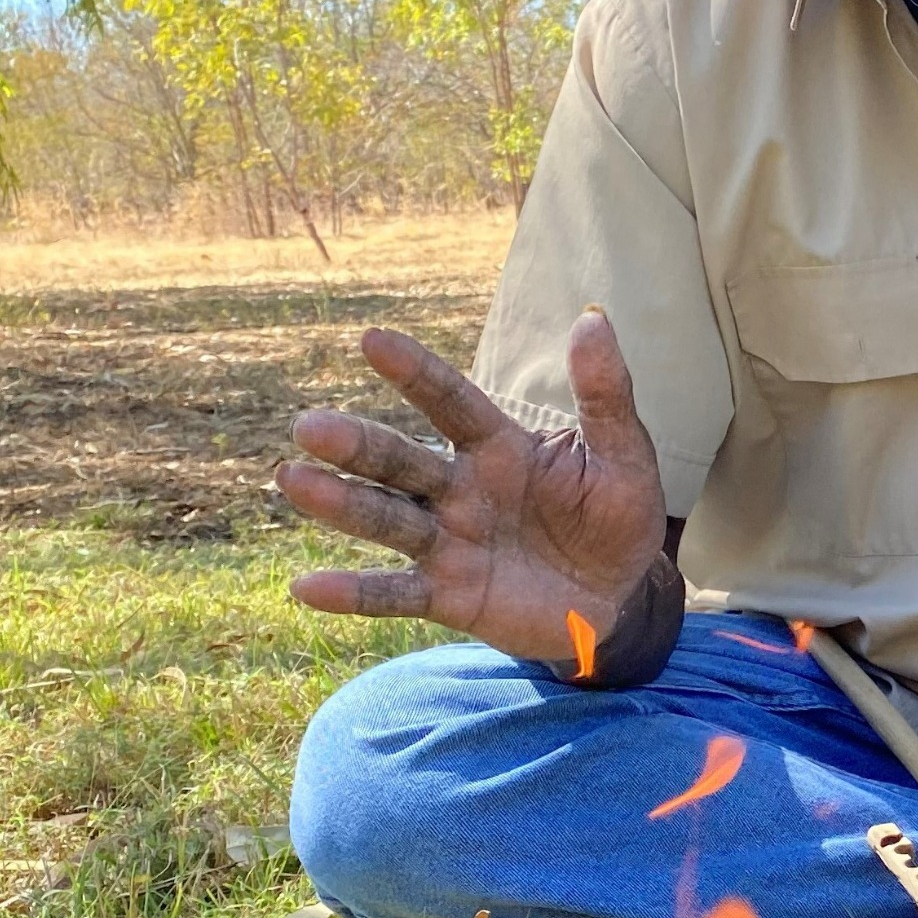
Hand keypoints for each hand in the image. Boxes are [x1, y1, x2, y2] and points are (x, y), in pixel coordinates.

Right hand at [277, 312, 666, 667]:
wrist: (619, 598)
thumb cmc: (616, 517)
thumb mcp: (624, 455)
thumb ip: (605, 394)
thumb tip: (593, 319)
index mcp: (499, 447)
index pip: (451, 402)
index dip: (415, 373)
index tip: (371, 339)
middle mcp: (461, 489)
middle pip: (402, 461)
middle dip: (357, 444)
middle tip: (308, 426)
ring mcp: (450, 542)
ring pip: (388, 519)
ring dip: (342, 503)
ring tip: (293, 481)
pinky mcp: (450, 595)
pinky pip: (396, 594)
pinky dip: (355, 592)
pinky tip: (306, 587)